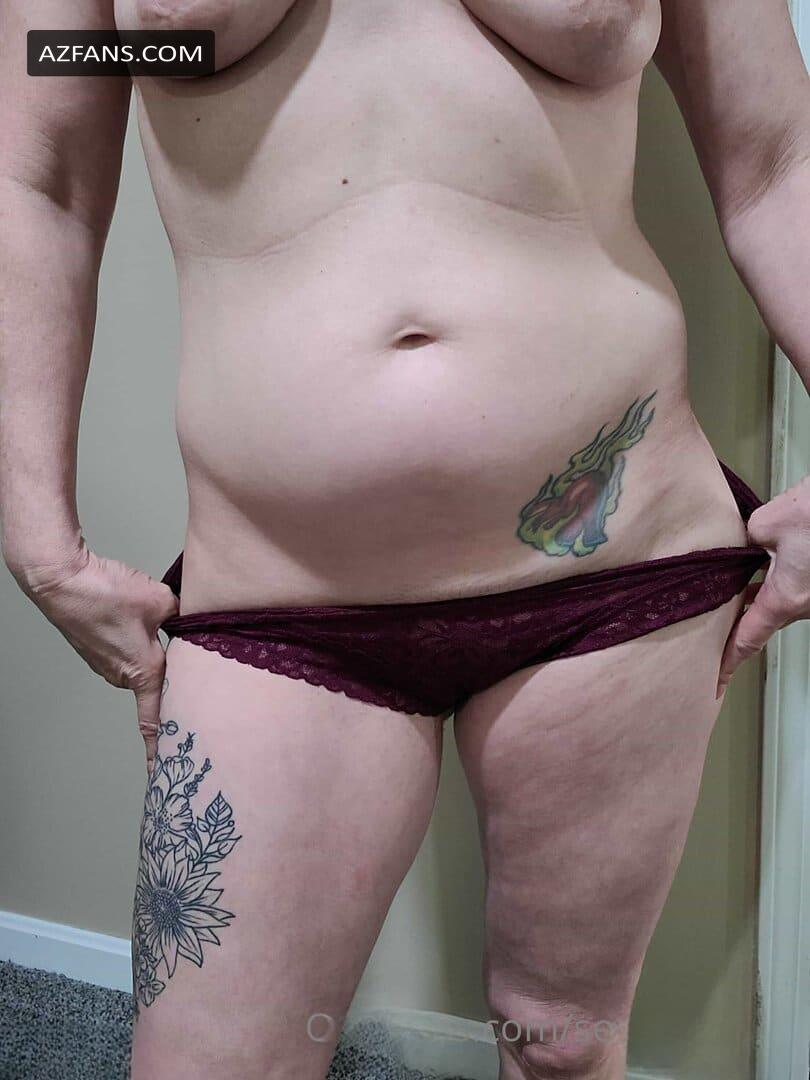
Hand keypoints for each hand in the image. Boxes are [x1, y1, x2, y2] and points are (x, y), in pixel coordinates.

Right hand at [12, 538, 178, 771]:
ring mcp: (105, 662)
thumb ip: (182, 615)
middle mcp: (122, 674)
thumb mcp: (160, 601)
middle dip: (170, 680)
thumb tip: (188, 617)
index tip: (163, 771)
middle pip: (155, 686)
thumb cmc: (105, 595)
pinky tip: (132, 616)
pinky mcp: (95, 647)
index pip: (154, 720)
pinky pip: (124, 647)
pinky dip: (133, 635)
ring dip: (151, 649)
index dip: (161, 746)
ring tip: (156, 625)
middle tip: (188, 679)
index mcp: (143, 672)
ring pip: (140, 662)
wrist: (62, 582)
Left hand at [717, 475, 809, 696]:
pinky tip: (758, 571)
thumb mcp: (767, 525)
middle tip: (707, 635)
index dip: (727, 663)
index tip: (715, 683)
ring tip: (725, 599)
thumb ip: (744, 540)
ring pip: (776, 605)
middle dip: (734, 626)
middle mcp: (804, 604)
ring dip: (753, 601)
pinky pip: (790, 591)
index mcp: (786, 599)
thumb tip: (741, 541)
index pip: (747, 640)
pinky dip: (771, 587)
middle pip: (759, 623)